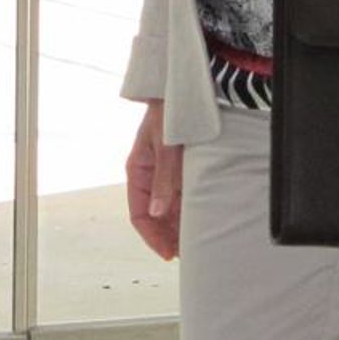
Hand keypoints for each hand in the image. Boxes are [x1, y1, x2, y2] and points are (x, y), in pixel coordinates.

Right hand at [124, 99, 182, 260]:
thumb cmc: (170, 108)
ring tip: (194, 242)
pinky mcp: (183, 167)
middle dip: (167, 236)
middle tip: (184, 253)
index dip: (152, 237)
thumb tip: (159, 212)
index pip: (139, 214)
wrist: (189, 85)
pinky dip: (189, 210)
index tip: (168, 253)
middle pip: (155, 216)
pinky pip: (183, 196)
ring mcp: (167, 172)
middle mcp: (150, 174)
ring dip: (179, 225)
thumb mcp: (166, 145)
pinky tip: (200, 220)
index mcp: (138, 169)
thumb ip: (164, 178)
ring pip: (170, 208)